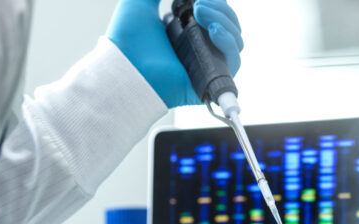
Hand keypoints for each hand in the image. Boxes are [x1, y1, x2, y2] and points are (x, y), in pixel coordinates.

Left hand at [106, 0, 243, 107]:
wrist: (123, 66)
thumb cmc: (128, 39)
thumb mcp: (141, 3)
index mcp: (188, 31)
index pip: (216, 14)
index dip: (216, 2)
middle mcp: (201, 48)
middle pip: (229, 25)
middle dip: (220, 7)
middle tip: (200, 2)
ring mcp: (207, 64)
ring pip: (235, 40)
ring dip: (225, 20)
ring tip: (201, 11)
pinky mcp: (211, 81)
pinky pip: (233, 61)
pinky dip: (228, 42)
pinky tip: (214, 30)